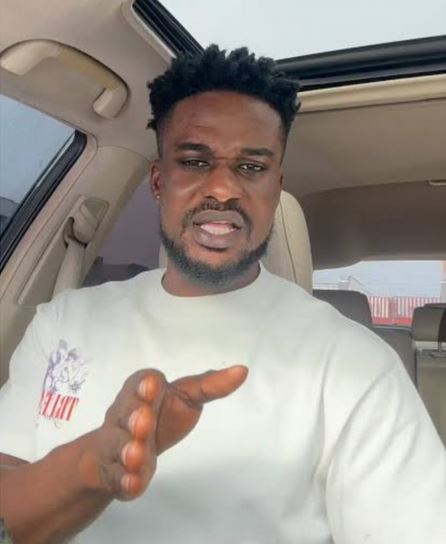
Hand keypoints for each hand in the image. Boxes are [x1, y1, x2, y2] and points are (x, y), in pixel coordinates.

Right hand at [78, 366, 247, 499]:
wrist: (121, 449)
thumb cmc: (159, 414)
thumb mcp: (185, 396)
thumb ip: (210, 386)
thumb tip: (242, 370)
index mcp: (142, 390)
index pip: (141, 382)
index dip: (145, 385)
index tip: (153, 385)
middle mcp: (124, 415)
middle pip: (126, 413)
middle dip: (135, 416)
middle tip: (144, 423)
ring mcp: (117, 444)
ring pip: (119, 445)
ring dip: (128, 450)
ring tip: (137, 455)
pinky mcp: (116, 473)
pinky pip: (117, 477)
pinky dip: (125, 481)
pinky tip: (134, 483)